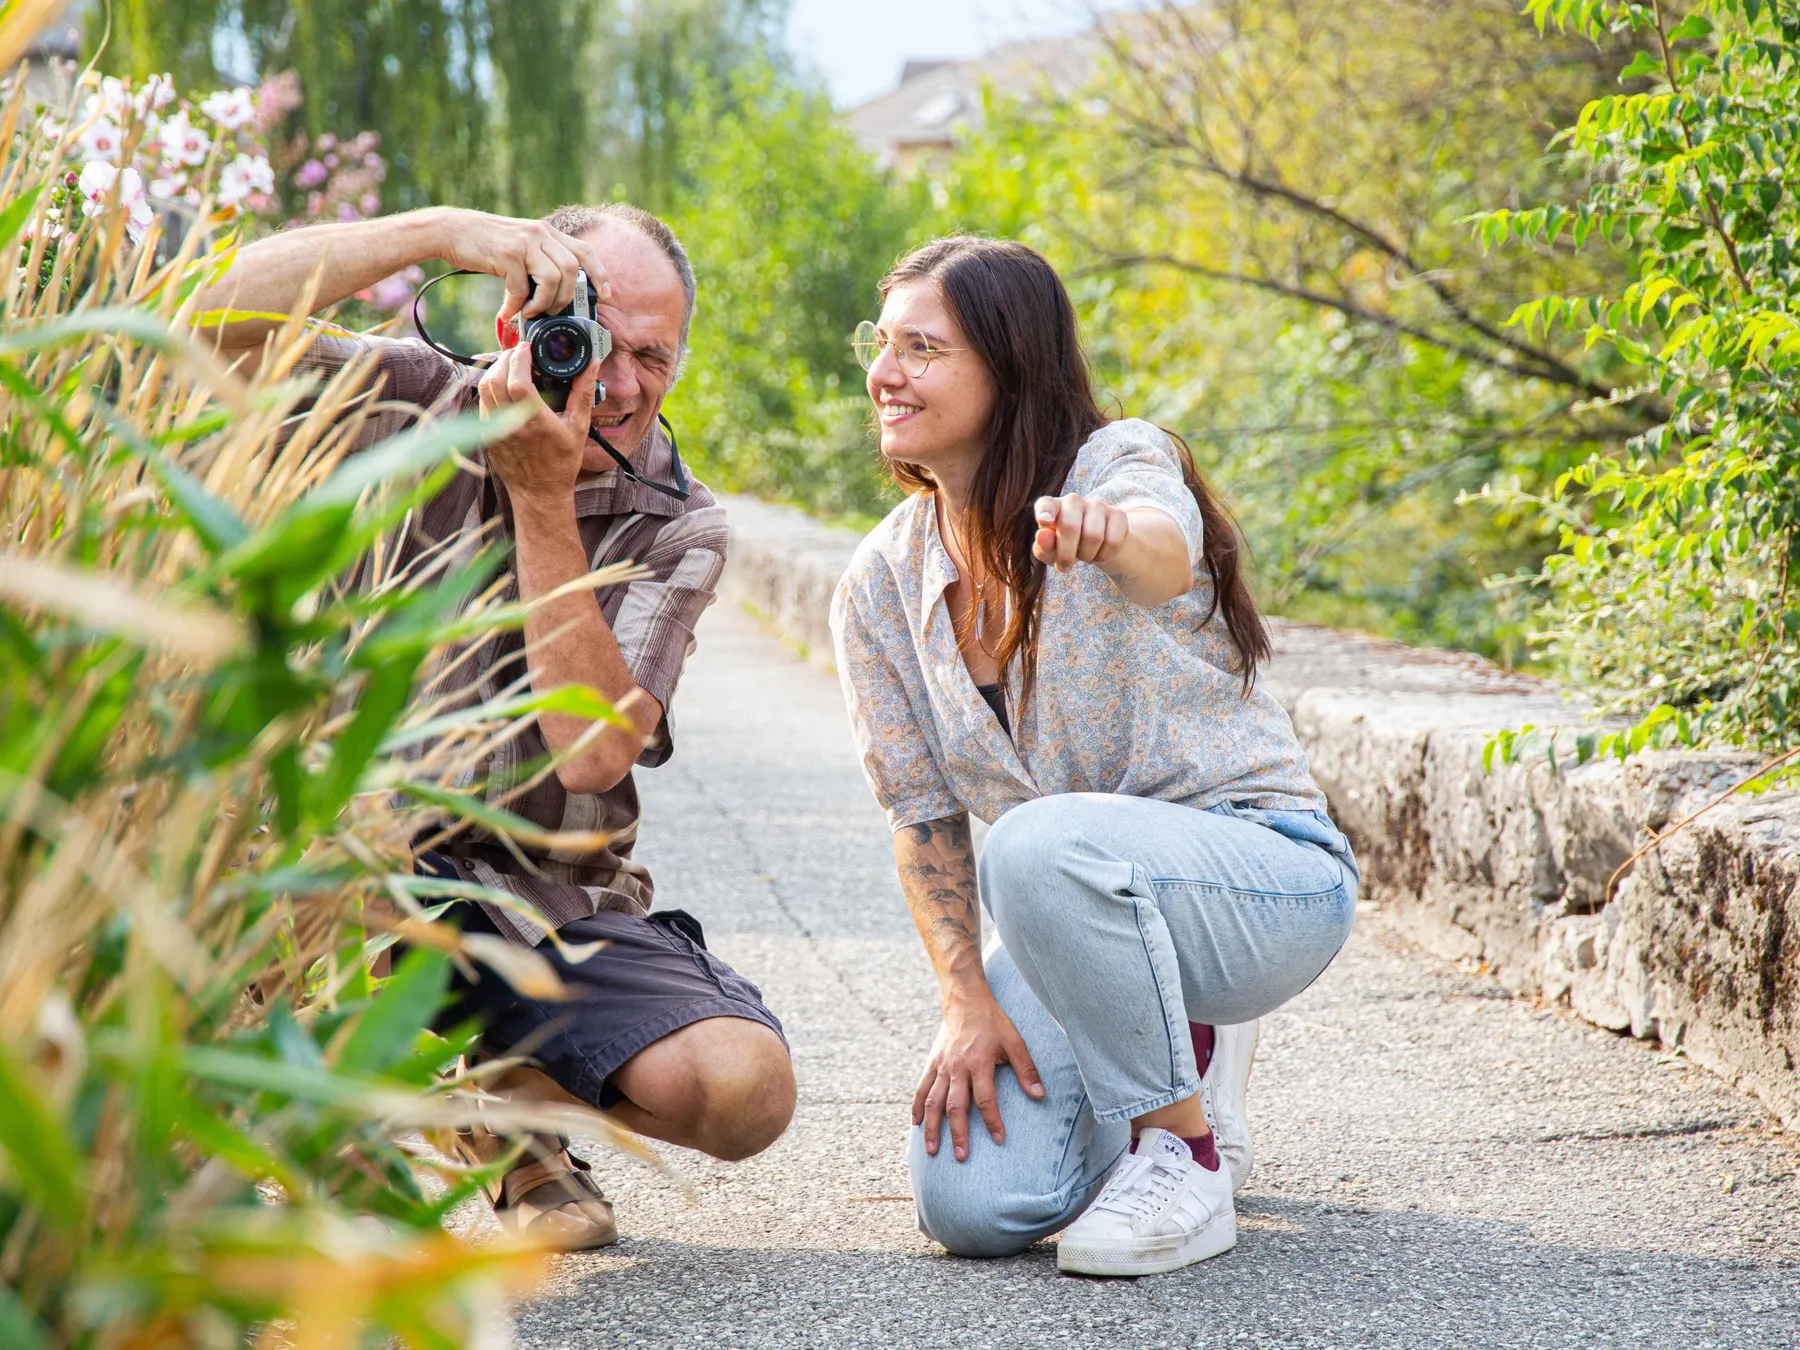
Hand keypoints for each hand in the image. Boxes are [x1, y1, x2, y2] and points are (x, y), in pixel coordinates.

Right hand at [435, 208, 611, 326]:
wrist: (451, 230)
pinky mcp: (507, 254)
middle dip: (567, 298)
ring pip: (553, 279)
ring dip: (544, 303)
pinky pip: (522, 288)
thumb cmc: (485, 243)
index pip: (584, 251)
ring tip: (530, 311)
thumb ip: (539, 261)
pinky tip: (507, 311)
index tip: (606, 294)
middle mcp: (539, 233)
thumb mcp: (520, 246)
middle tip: (552, 312)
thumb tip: (553, 295)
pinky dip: (516, 306)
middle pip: (572, 269)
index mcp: (546, 232)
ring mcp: (524, 242)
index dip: (600, 274)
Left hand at [477, 342, 597, 504]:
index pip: (516, 379)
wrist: (539, 492)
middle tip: (519, 353)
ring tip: (510, 365)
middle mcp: (509, 424)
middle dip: (506, 358)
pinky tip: (504, 385)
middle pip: (495, 378)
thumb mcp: (579, 427)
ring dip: (495, 370)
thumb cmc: (561, 462)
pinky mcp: (485, 434)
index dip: (519, 357)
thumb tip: (593, 365)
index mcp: (534, 421)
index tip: (527, 348)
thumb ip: (584, 393)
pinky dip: (490, 387)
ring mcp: (493, 429)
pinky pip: (482, 402)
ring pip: (483, 387)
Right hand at [913, 990, 1044, 1161]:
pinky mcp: (932, 1063)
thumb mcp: (1015, 1041)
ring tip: (932, 1150)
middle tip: (961, 1156)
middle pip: (955, 1106)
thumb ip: (1026, 1069)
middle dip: (958, 1133)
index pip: (985, 1099)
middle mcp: (957, 1067)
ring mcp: (942, 1066)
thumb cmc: (993, 1022)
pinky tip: (916, 1125)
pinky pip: (921, 1088)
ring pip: (934, 1101)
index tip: (999, 1140)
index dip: (992, 1121)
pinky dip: (917, 1107)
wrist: (965, 1001)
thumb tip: (1040, 1096)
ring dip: (932, 1127)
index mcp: (979, 1063)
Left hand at [1032, 493, 1128, 573]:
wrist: (1094, 543)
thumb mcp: (1050, 552)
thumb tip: (1043, 536)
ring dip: (1087, 555)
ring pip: (1094, 535)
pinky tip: (1098, 553)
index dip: (1045, 512)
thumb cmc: (1064, 546)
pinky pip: (1113, 541)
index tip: (1044, 521)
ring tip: (1083, 555)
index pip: (1046, 505)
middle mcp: (1073, 500)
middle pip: (1070, 527)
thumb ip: (1043, 546)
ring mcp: (1097, 505)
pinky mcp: (1117, 514)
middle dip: (1067, 554)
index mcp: (1052, 506)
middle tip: (1066, 565)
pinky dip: (1104, 556)